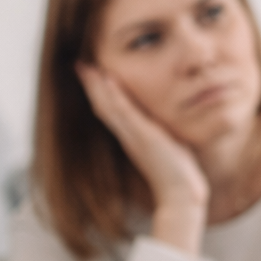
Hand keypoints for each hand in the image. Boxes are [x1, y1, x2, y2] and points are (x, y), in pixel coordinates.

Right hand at [77, 64, 208, 253]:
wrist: (181, 194)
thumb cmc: (178, 172)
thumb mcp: (168, 145)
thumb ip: (163, 134)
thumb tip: (167, 126)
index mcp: (133, 136)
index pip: (112, 110)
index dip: (101, 92)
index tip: (93, 73)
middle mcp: (129, 136)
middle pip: (103, 106)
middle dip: (92, 85)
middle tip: (79, 65)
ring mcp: (134, 136)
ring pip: (108, 108)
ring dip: (96, 87)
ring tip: (85, 67)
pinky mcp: (144, 137)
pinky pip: (125, 114)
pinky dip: (115, 97)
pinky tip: (108, 80)